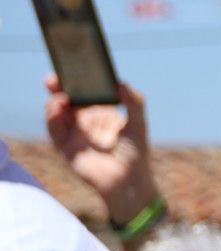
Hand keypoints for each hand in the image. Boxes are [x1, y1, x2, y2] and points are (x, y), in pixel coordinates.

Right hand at [43, 76, 159, 223]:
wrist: (130, 182)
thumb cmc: (136, 153)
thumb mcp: (138, 124)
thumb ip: (134, 102)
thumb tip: (121, 82)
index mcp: (100, 113)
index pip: (83, 93)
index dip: (75, 81)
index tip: (70, 69)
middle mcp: (84, 122)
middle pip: (65, 101)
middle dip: (58, 88)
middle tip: (54, 78)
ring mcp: (73, 135)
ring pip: (57, 114)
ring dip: (54, 103)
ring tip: (61, 96)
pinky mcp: (66, 148)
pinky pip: (55, 131)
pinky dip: (53, 118)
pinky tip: (58, 108)